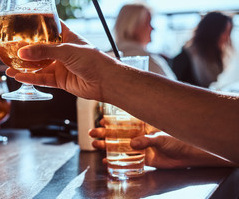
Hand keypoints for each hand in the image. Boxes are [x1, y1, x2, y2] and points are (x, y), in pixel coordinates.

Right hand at [6, 23, 119, 101]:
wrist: (105, 81)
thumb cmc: (92, 60)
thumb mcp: (67, 50)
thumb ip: (44, 51)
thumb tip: (22, 52)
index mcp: (66, 37)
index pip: (50, 27)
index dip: (37, 25)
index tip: (21, 23)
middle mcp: (62, 51)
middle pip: (40, 49)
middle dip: (25, 50)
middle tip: (10, 49)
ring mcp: (60, 66)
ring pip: (38, 66)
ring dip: (24, 67)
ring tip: (8, 67)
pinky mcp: (60, 80)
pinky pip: (42, 79)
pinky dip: (30, 78)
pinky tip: (19, 77)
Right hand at [89, 128, 234, 167]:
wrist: (188, 155)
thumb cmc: (178, 139)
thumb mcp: (161, 137)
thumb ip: (146, 140)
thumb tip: (133, 143)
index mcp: (143, 124)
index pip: (123, 121)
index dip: (111, 121)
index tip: (101, 120)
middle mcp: (139, 134)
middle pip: (117, 133)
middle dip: (104, 133)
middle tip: (93, 132)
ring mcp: (140, 146)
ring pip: (119, 145)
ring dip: (107, 145)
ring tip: (95, 144)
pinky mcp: (143, 158)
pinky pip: (127, 159)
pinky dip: (116, 160)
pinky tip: (107, 161)